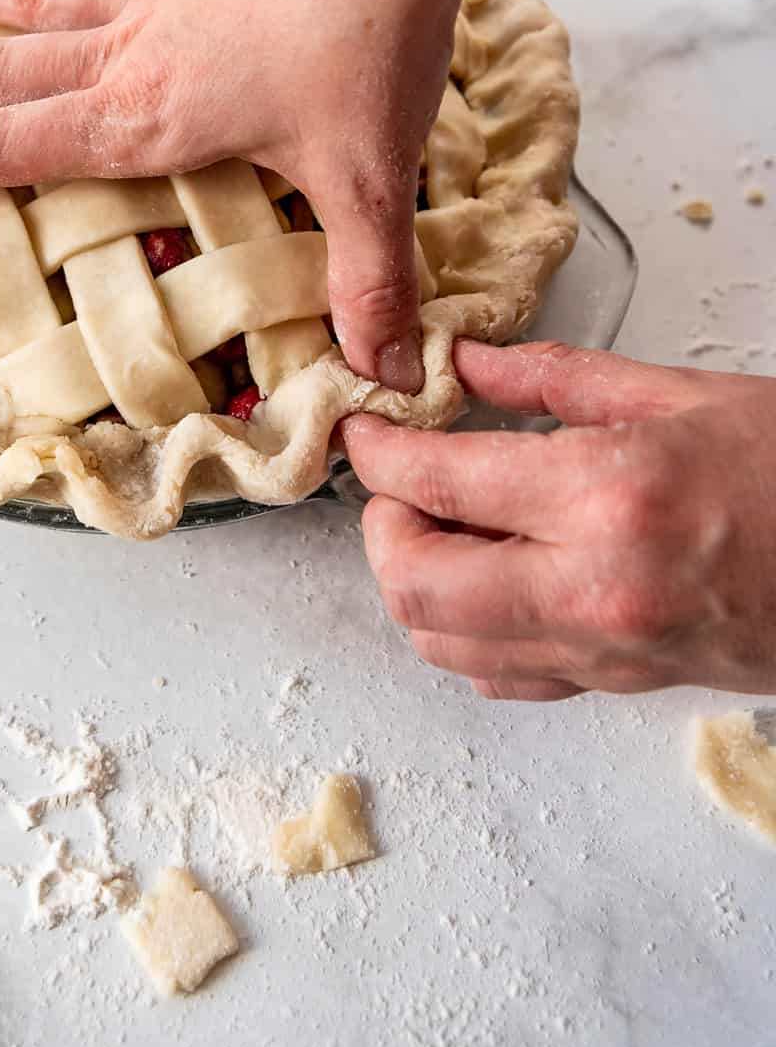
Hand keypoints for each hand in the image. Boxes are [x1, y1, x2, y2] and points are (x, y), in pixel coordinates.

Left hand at [344, 340, 775, 700]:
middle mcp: (596, 588)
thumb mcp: (679, 392)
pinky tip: (490, 575)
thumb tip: (467, 361)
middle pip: (413, 587)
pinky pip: (504, 677)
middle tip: (398, 481)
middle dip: (381, 528)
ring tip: (440, 521)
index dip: (380, 453)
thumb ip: (554, 378)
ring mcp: (608, 651)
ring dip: (415, 581)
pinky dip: (468, 632)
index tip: (368, 429)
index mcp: (608, 497)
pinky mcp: (623, 685)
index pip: (438, 485)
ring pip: (444, 645)